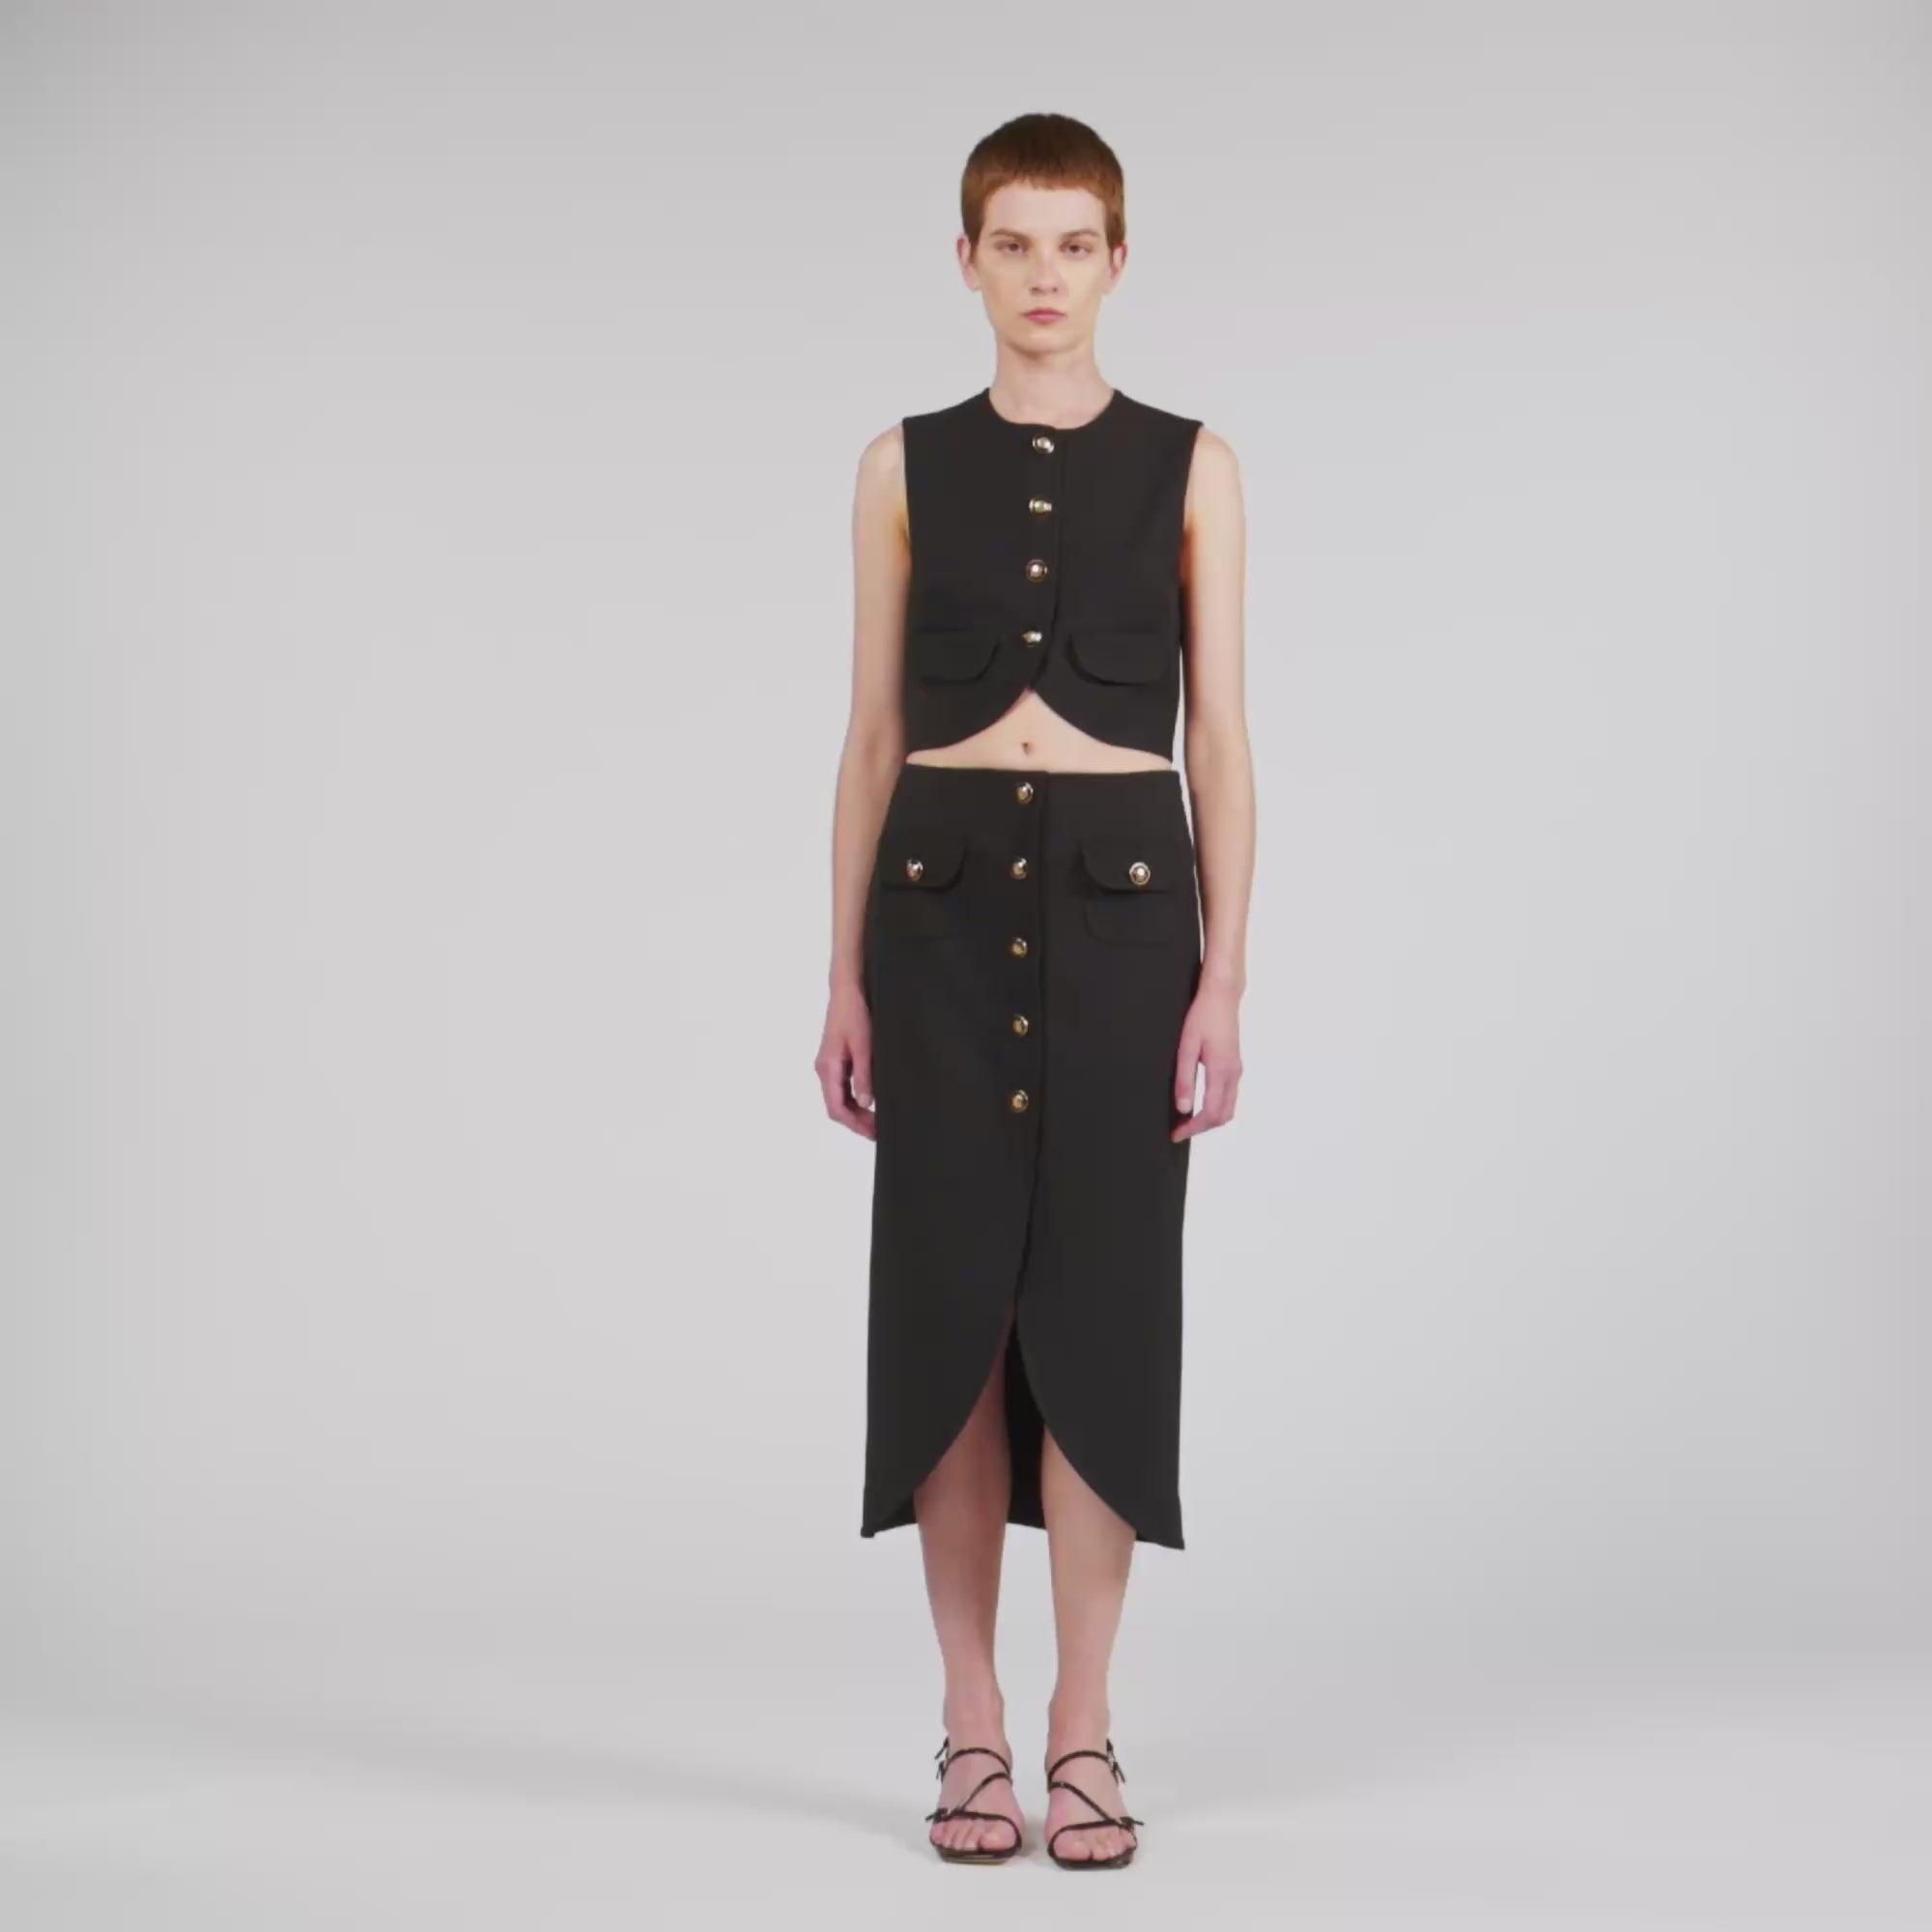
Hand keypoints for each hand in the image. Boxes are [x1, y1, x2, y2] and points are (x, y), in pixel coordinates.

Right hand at [816, 980, 875, 1138]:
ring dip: (857, 1111)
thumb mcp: (863, 1046)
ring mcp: (830, 1065)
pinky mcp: (837, 1059)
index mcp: (828, 1068)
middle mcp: (825, 1069)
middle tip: (880, 1130)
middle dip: (857, 1121)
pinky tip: (871, 1101)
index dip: (854, 1124)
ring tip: (878, 1120)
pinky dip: (855, 1098)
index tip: (873, 1133)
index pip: (836, 1108)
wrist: (847, 989)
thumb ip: (863, 1076)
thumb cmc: (854, 1013)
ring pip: (840, 1098)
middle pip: (837, 1106)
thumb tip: (865, 1103)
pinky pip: (843, 1087)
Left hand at [1172, 981, 1240, 1139]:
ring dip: (1210, 1118)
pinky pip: (1229, 1096)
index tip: (1176, 1134)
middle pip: (1223, 1116)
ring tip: (1187, 1119)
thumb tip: (1183, 1108)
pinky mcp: (1235, 1065)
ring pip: (1228, 1108)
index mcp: (1221, 1072)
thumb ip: (1185, 1079)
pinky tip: (1200, 1103)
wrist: (1222, 996)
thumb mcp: (1187, 1047)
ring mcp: (1237, 1070)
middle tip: (1180, 1129)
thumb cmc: (1203, 1017)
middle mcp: (1233, 1074)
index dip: (1193, 1128)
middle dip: (1202, 1128)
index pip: (1210, 1114)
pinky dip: (1216, 1107)